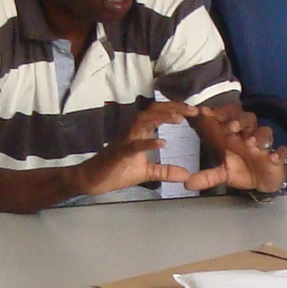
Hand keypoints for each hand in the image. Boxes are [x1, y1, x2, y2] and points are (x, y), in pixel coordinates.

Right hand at [67, 102, 192, 197]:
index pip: (158, 114)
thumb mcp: (146, 173)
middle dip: (173, 107)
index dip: (176, 109)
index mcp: (139, 133)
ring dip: (161, 118)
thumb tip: (186, 176)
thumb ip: (165, 171)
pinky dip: (148, 143)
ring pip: (143, 121)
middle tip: (192, 109)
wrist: (92, 180)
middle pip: (153, 111)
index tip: (194, 111)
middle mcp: (132, 132)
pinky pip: (134, 145)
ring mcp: (125, 141)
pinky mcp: (119, 154)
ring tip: (179, 119)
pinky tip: (162, 143)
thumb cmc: (116, 172)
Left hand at [184, 105, 286, 193]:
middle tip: (232, 128)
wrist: (263, 182)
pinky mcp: (277, 157)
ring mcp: (265, 146)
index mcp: (234, 137)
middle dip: (240, 121)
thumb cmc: (243, 170)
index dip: (217, 114)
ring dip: (259, 135)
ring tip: (251, 144)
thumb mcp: (223, 174)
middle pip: (247, 119)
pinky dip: (278, 153)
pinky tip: (273, 157)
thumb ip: (206, 176)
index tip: (204, 112)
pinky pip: (281, 151)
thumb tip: (186, 184)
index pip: (226, 119)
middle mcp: (249, 136)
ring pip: (265, 132)